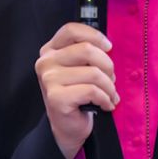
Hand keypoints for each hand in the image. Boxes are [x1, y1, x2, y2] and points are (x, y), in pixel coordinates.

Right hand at [35, 22, 118, 158]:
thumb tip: (107, 46)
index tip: (108, 47)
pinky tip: (105, 104)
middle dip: (107, 65)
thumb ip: (87, 54)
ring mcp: (49, 79)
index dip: (94, 35)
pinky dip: (105, 99)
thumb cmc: (77, 97)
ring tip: (110, 95)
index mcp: (50, 51)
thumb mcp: (80, 70)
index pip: (71, 30)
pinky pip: (92, 91)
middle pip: (87, 50)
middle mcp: (46, 62)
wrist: (67, 128)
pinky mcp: (56, 97)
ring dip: (109, 86)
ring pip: (93, 72)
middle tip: (111, 79)